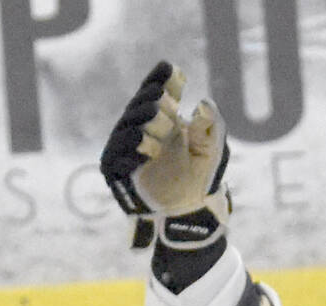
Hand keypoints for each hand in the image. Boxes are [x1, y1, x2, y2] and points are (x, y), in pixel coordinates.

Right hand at [100, 61, 229, 251]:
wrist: (190, 215)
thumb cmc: (199, 181)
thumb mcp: (211, 151)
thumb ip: (210, 127)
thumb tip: (204, 103)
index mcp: (161, 120)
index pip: (154, 92)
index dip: (159, 79)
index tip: (170, 69)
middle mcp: (140, 130)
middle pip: (138, 106)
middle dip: (150, 99)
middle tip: (166, 100)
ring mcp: (125, 151)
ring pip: (125, 128)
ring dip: (141, 121)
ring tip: (158, 119)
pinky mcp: (115, 172)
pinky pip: (115, 156)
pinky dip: (129, 149)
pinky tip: (145, 145)